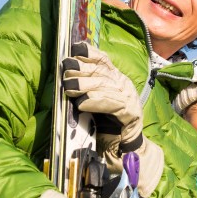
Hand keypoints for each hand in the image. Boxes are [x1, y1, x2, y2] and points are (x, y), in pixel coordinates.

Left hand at [62, 43, 162, 195]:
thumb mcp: (91, 102)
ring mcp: (129, 99)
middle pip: (102, 72)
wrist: (123, 149)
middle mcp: (123, 85)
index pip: (103, 60)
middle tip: (65, 71)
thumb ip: (84, 89)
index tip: (73, 49)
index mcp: (115, 78)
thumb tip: (65, 76)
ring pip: (106, 86)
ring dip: (86, 85)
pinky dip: (96, 102)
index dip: (89, 53)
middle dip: (82, 69)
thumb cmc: (104, 125)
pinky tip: (83, 103)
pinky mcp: (131, 114)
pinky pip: (113, 104)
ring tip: (69, 87)